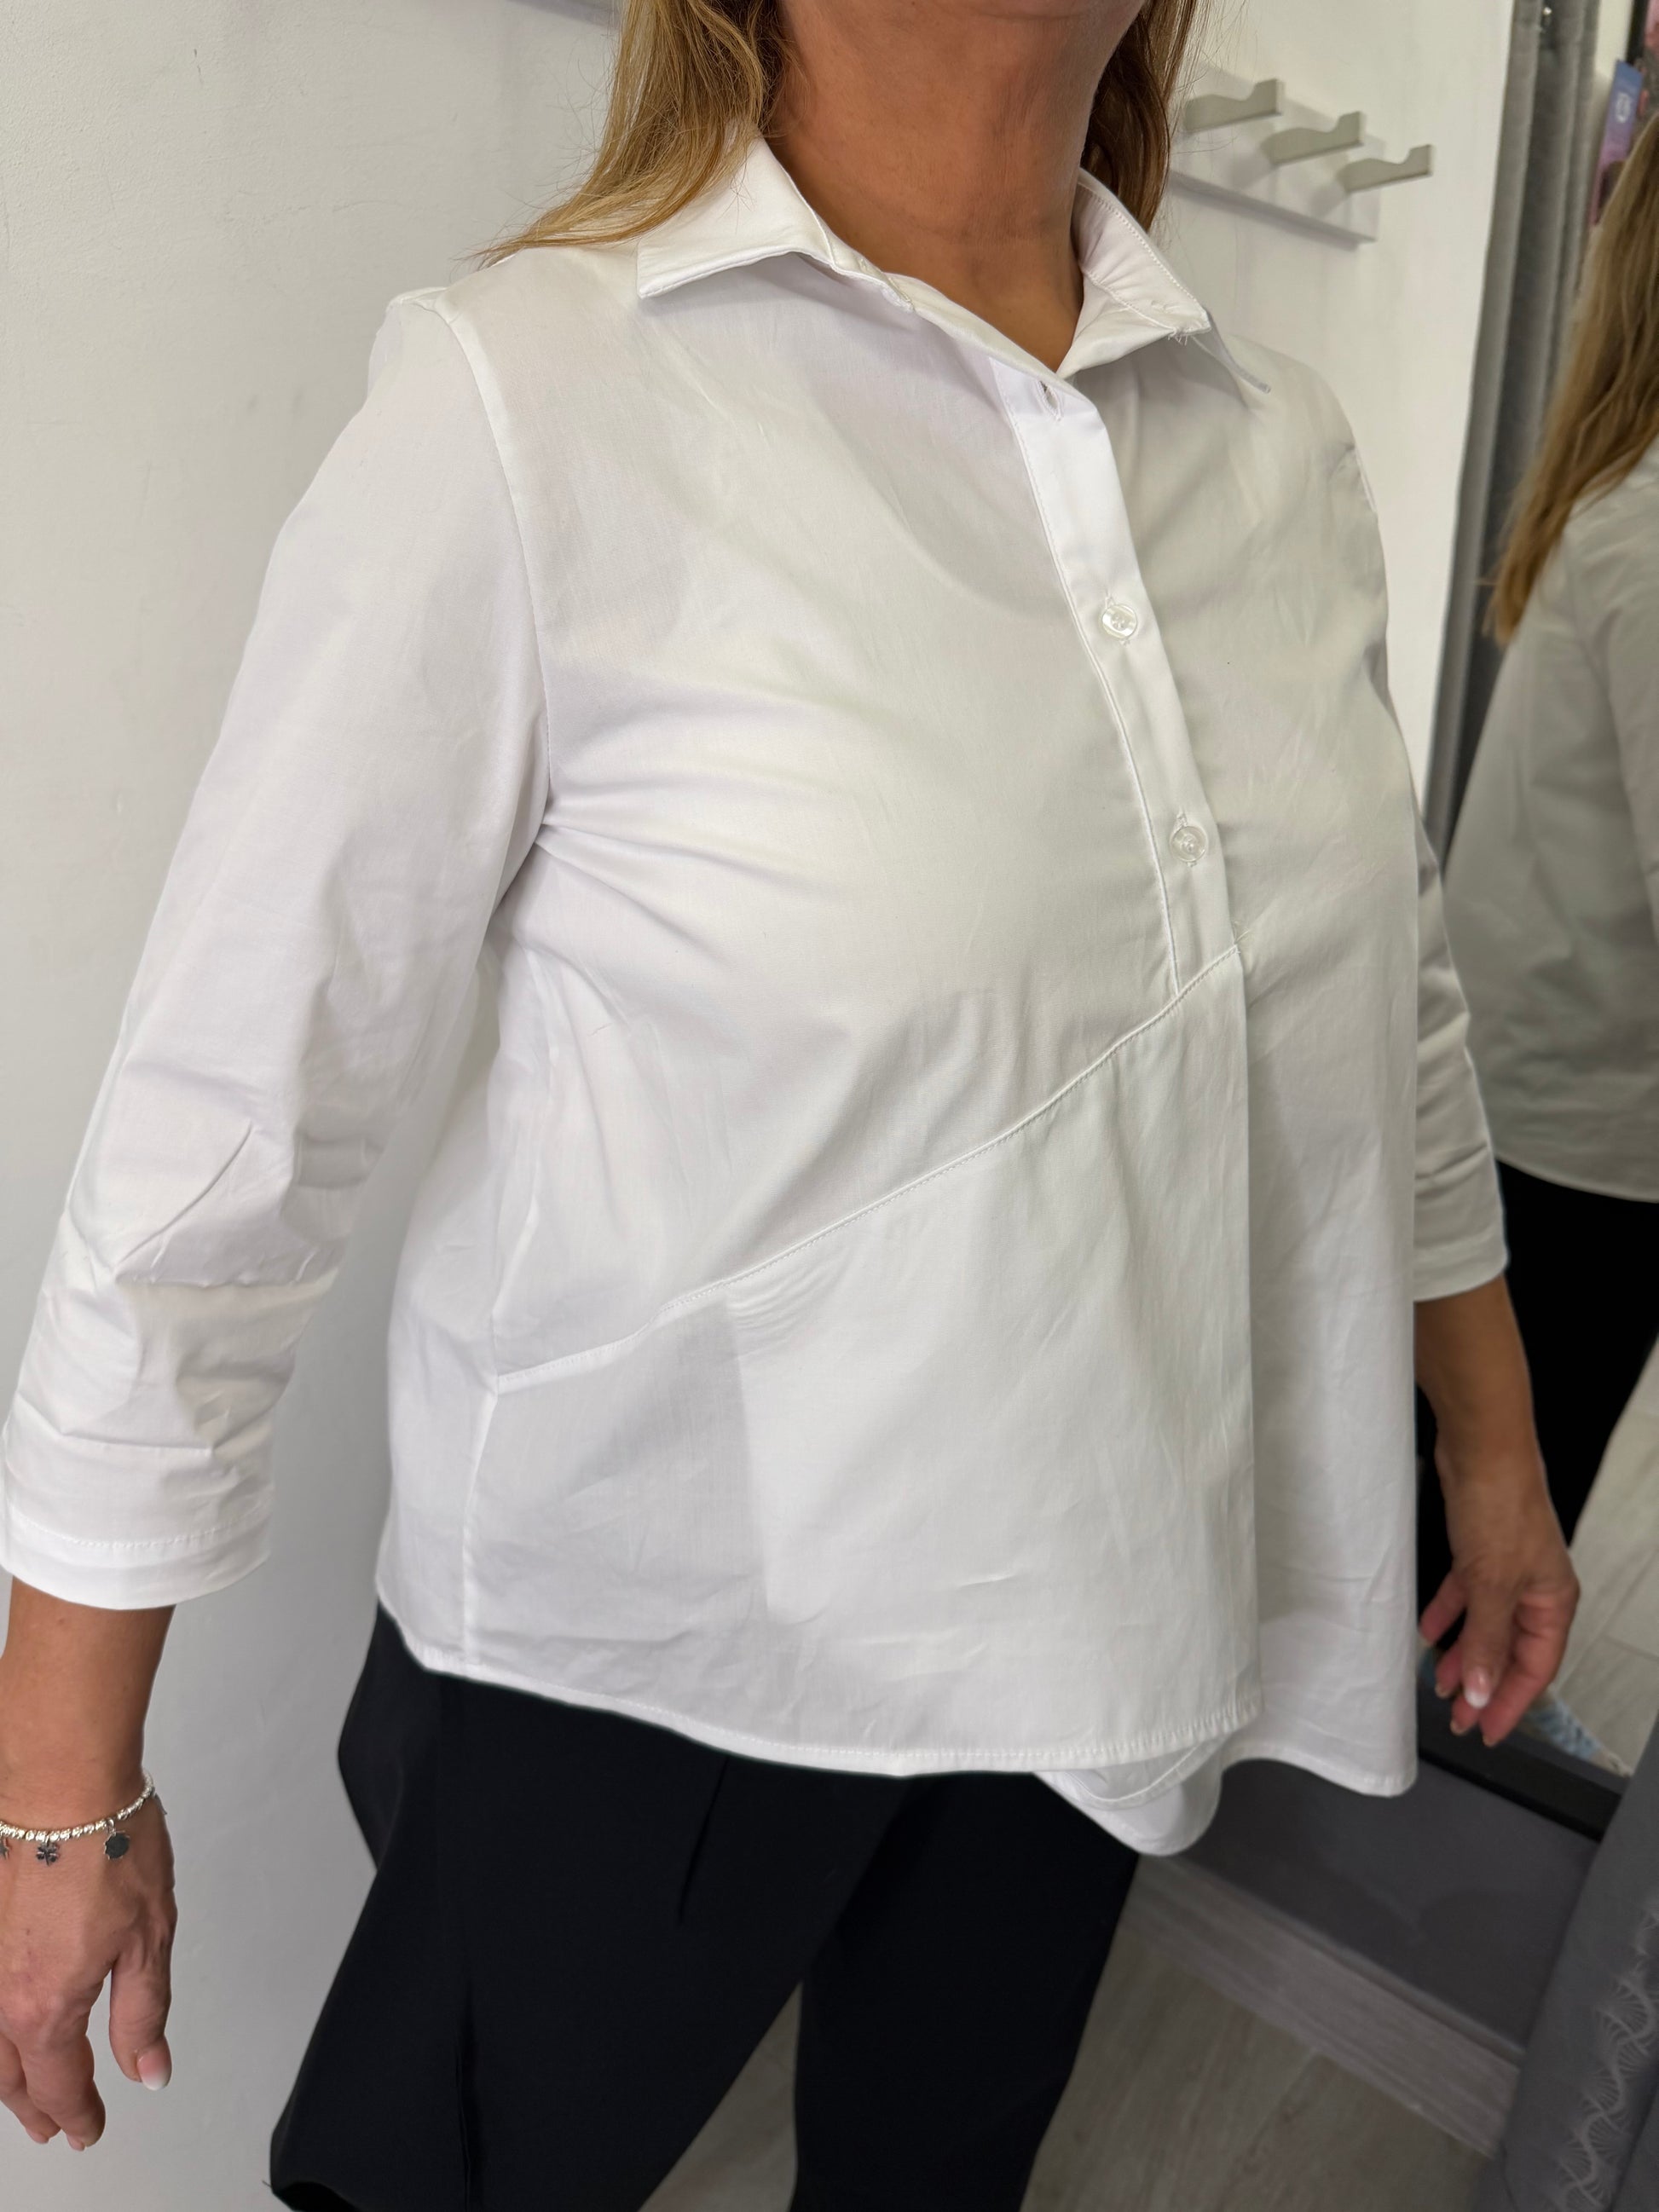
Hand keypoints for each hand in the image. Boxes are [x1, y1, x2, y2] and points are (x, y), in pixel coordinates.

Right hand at [0, 1772, 174, 2149]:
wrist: (63, 1785)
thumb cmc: (109, 1846)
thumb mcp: (149, 1940)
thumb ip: (144, 2014)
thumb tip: (148, 2070)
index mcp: (46, 2004)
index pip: (59, 2084)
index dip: (78, 2113)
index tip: (89, 2129)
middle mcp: (2, 1991)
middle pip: (12, 2075)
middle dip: (36, 2107)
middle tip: (57, 2126)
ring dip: (6, 2078)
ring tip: (26, 2092)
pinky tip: (6, 2029)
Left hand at [1419, 1438, 1578, 1746]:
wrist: (1481, 1449)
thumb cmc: (1500, 1509)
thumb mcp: (1491, 1585)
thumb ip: (1485, 1641)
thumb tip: (1479, 1691)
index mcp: (1552, 1603)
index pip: (1534, 1669)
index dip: (1509, 1702)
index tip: (1485, 1730)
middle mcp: (1534, 1590)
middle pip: (1509, 1651)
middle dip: (1483, 1685)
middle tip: (1455, 1717)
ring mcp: (1507, 1570)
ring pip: (1485, 1626)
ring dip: (1463, 1655)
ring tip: (1437, 1683)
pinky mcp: (1480, 1551)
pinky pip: (1466, 1595)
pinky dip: (1448, 1614)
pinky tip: (1426, 1632)